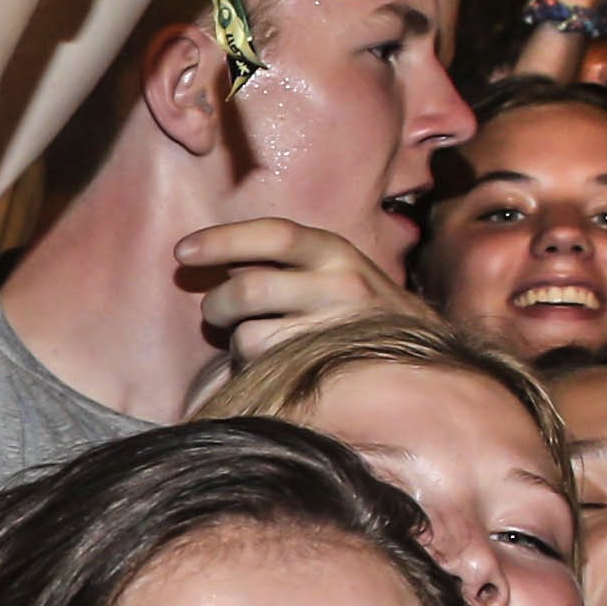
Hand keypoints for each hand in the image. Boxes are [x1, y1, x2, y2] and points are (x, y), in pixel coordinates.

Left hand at [177, 219, 431, 371]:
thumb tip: (218, 263)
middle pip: (247, 290)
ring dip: (237, 341)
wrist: (424, 358)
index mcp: (335, 251)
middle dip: (217, 304)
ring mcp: (334, 331)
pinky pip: (263, 369)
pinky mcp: (326, 369)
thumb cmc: (360, 310)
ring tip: (258, 341)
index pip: (273, 235)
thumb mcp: (335, 269)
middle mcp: (340, 285)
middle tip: (217, 313)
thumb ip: (287, 262)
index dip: (222, 240)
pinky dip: (253, 367)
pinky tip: (274, 363)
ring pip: (249, 336)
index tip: (182, 252)